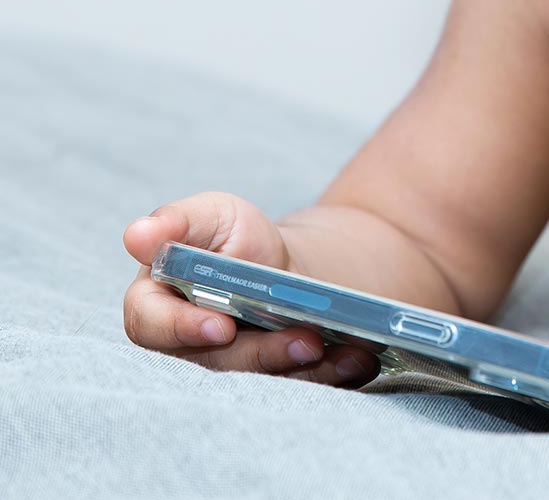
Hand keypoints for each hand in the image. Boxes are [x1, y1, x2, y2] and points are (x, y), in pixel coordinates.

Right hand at [121, 192, 377, 387]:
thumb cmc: (234, 238)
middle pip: (213, 364)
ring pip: (257, 381)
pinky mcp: (270, 382)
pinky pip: (296, 387)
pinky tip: (356, 358)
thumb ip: (178, 222)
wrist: (284, 267)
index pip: (152, 327)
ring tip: (331, 346)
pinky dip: (329, 373)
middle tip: (304, 341)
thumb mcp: (213, 216)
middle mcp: (186, 348)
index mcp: (157, 306)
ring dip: (298, 369)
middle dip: (261, 354)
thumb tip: (136, 234)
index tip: (221, 326)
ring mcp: (229, 370)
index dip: (183, 329)